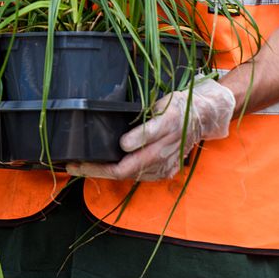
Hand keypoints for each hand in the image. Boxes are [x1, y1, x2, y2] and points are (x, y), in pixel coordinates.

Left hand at [66, 77, 234, 181]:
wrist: (201, 120)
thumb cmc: (177, 106)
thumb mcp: (163, 100)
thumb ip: (145, 115)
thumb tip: (121, 129)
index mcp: (168, 123)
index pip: (148, 135)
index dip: (131, 141)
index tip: (113, 144)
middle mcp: (167, 147)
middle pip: (131, 166)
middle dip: (100, 168)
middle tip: (76, 165)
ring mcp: (166, 163)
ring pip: (131, 175)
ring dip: (105, 173)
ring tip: (83, 167)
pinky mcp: (166, 172)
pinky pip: (139, 177)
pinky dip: (120, 173)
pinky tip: (103, 168)